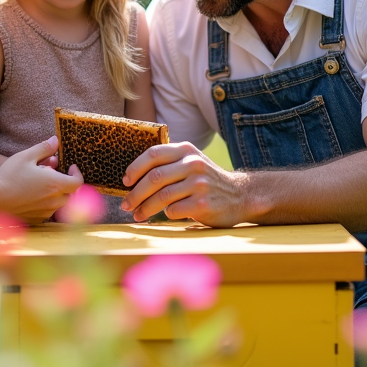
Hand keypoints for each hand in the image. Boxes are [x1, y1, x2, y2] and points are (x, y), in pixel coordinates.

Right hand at [0, 136, 82, 223]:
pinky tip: (32, 195)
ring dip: (55, 193)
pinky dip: (45, 203)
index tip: (70, 167)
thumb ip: (44, 148)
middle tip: (52, 173)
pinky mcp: (36, 220)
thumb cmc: (9, 176)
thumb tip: (55, 140)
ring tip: (41, 184)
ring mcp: (45, 212)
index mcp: (55, 184)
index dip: (76, 174)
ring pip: (58, 203)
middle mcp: (54, 201)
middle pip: (69, 193)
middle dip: (64, 182)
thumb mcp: (26, 157)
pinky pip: (47, 211)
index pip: (77, 182)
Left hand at [121, 142, 248, 227]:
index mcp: (186, 150)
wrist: (241, 195)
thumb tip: (131, 177)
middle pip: (154, 178)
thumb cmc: (207, 180)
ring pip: (161, 197)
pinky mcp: (203, 203)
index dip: (135, 168)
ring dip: (145, 208)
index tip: (125, 182)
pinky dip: (166, 214)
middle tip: (126, 205)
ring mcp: (199, 183)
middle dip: (135, 194)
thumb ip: (168, 162)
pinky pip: (174, 211)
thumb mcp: (191, 161)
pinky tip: (166, 215)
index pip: (153, 154)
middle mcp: (193, 164)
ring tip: (137, 215)